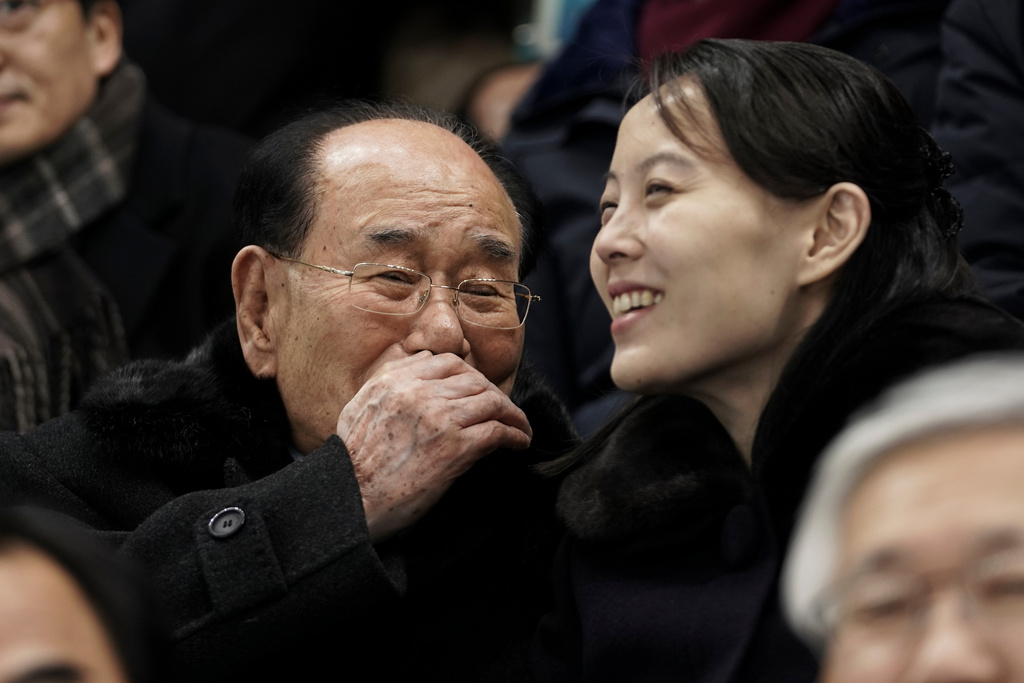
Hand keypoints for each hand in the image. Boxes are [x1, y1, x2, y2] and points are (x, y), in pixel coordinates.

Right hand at [336, 352, 531, 541]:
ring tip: (520, 426)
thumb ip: (386, 383)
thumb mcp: (358, 408)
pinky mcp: (455, 448)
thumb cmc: (353, 464)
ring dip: (512, 414)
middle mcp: (419, 394)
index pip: (447, 363)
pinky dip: (515, 434)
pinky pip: (497, 431)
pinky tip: (519, 442)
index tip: (480, 389)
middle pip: (474, 380)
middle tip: (505, 410)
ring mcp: (439, 419)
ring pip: (492, 401)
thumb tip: (418, 367)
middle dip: (495, 394)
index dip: (470, 375)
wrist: (351, 500)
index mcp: (394, 381)